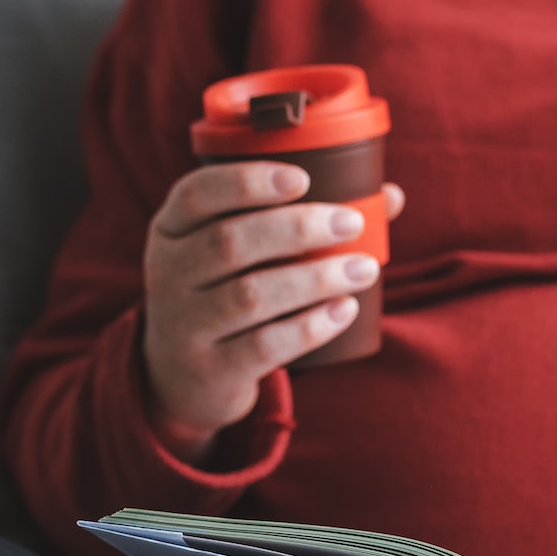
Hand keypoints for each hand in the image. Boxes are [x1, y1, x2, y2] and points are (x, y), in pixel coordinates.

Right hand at [142, 162, 404, 462]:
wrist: (182, 376)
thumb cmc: (225, 292)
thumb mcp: (236, 254)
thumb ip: (295, 217)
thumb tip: (388, 198)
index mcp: (171, 230)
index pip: (198, 194)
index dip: (248, 182)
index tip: (302, 179)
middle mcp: (168, 274)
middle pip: (230, 242)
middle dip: (297, 227)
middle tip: (352, 222)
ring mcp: (184, 326)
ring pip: (251, 295)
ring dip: (316, 278)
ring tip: (364, 269)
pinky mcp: (211, 369)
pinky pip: (265, 346)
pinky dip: (311, 326)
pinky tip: (345, 310)